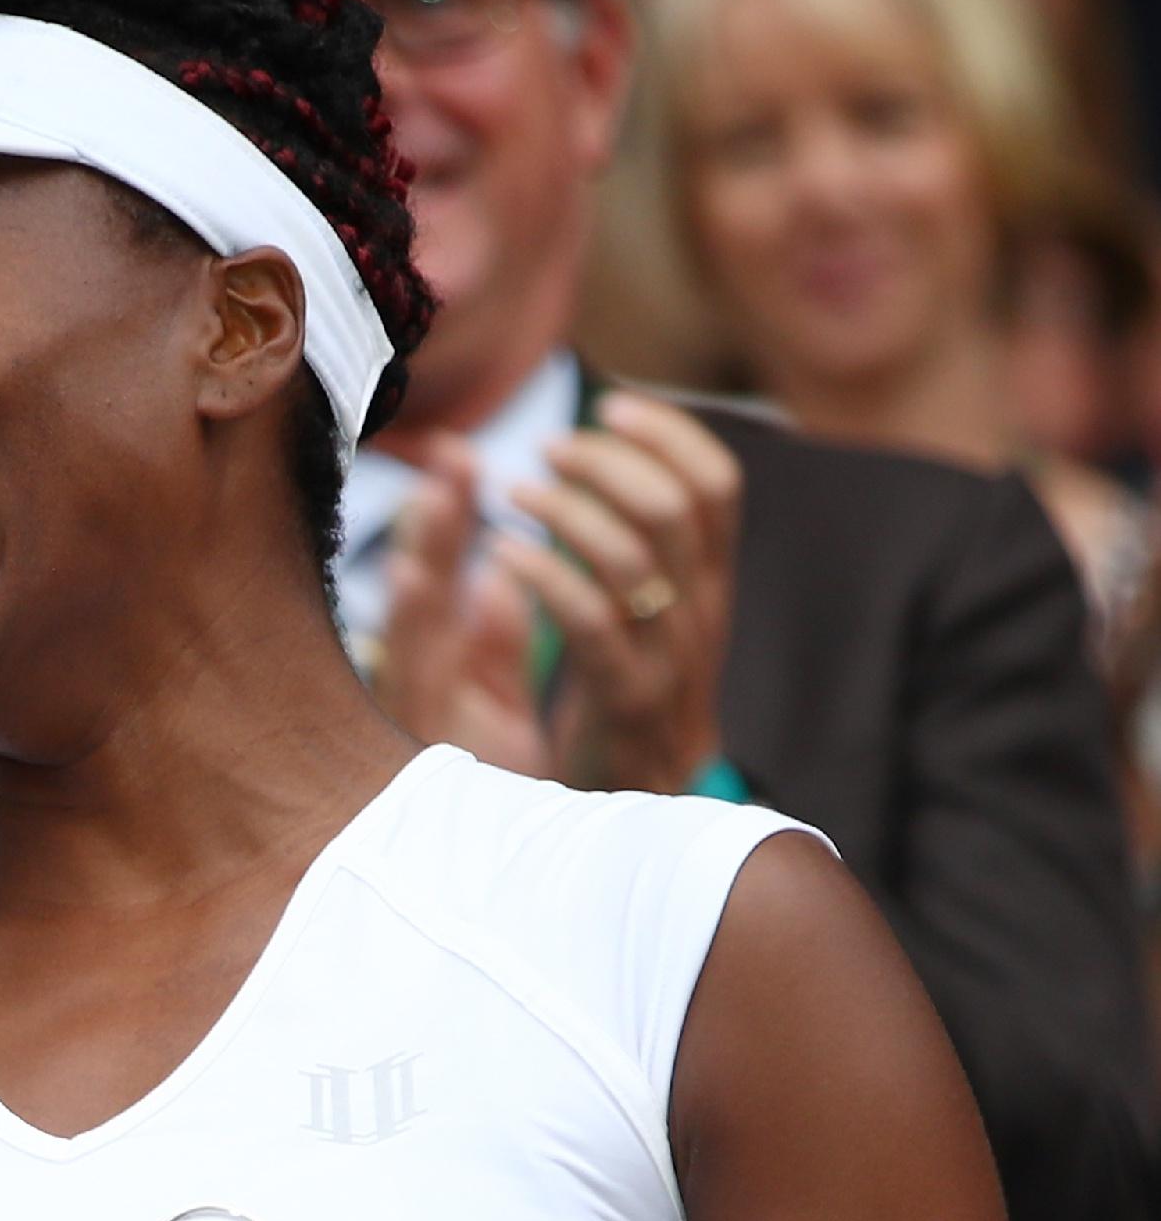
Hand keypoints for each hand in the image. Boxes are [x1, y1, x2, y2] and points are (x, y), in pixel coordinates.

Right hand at [370, 441, 551, 775]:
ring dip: (427, 553)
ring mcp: (425, 719)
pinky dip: (427, 624)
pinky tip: (428, 576)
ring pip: (417, 627)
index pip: (436, 584)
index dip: (445, 522)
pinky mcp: (434, 745)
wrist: (496, 876)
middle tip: (450, 453)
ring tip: (440, 495)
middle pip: (419, 595)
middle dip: (436, 522)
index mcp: (439, 675)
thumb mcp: (496, 707)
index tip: (458, 458)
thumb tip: (498, 578)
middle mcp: (422, 692)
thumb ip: (497, 645)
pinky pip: (431, 678)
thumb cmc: (494, 786)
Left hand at [492, 392, 739, 795]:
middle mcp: (700, 616)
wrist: (642, 814)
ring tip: (514, 493)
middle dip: (610, 462)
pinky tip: (502, 555)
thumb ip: (629, 551)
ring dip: (568, 511)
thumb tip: (603, 473)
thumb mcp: (641, 622)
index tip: (612, 406)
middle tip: (547, 449)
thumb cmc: (625, 707)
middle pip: (677, 507)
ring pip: (634, 558)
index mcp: (708, 589)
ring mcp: (668, 660)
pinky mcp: (625, 700)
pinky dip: (545, 576)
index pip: (718, 487)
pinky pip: (592, 622)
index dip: (672, 435)